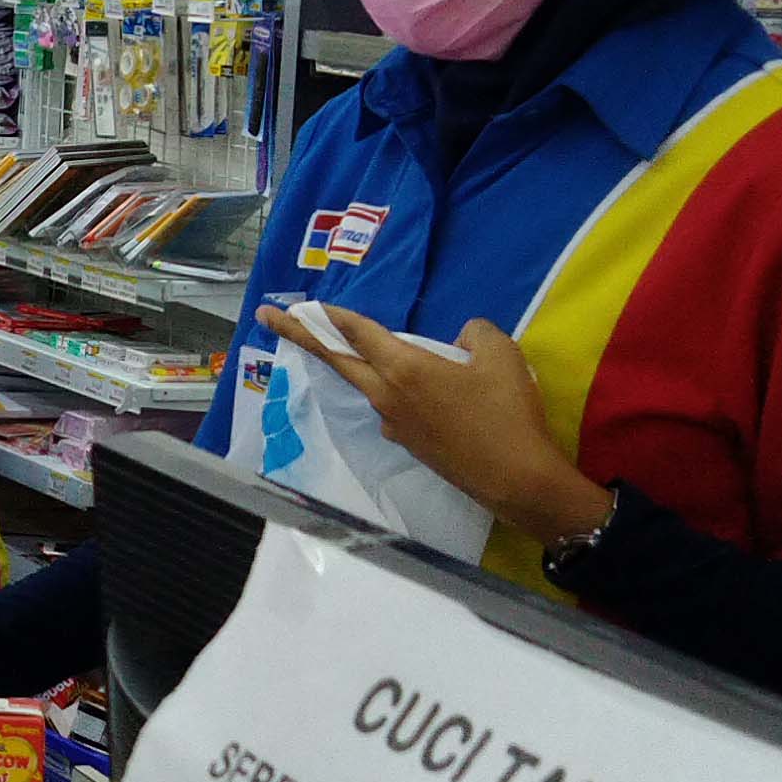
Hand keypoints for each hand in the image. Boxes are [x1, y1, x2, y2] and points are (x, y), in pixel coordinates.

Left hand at [292, 305, 613, 545]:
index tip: (299, 302)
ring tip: (404, 358)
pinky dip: (405, 394)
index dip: (330, 314)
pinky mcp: (408, 445)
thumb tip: (461, 338)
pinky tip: (443, 396)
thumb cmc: (506, 412)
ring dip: (368, 367)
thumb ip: (475, 333)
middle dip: (299, 336)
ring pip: (372, 385)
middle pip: (336, 360)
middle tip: (267, 317)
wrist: (515, 478)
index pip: (357, 332)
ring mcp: (393, 425)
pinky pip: (397, 408)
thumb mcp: (501, 355)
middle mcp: (387, 396)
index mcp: (403, 368)